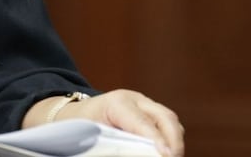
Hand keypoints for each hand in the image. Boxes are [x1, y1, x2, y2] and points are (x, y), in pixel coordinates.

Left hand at [48, 89, 183, 156]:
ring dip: (175, 141)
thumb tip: (134, 152)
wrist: (75, 114)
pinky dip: (170, 139)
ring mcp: (144, 103)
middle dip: (174, 141)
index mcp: (116, 104)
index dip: (157, 140)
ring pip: (170, 120)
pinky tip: (166, 152)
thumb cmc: (80, 127)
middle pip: (165, 117)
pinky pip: (166, 125)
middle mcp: (134, 99)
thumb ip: (113, 146)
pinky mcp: (149, 112)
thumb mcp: (91, 136)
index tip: (166, 156)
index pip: (142, 122)